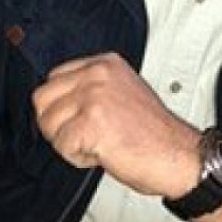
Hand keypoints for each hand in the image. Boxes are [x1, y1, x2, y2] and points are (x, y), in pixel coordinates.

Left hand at [33, 52, 200, 196]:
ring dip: (68, 142)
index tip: (76, 119)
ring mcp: (94, 96)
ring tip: (98, 143)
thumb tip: (59, 101)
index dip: (60, 106)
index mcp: (105, 63)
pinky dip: (77, 158)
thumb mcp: (123, 92)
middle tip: (82, 136)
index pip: (54, 77)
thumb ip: (92, 89)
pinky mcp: (92, 122)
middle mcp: (98, 74)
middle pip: (42, 98)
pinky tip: (102, 154)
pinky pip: (61, 145)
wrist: (179, 155)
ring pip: (48, 123)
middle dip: (56, 124)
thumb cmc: (155, 133)